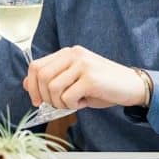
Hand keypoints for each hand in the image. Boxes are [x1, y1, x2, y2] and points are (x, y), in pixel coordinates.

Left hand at [23, 45, 147, 109]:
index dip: (32, 86)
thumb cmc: (103, 85)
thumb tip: (27, 83)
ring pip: (53, 88)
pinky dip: (72, 105)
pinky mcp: (90, 78)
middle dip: (44, 97)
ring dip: (59, 103)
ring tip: (73, 103)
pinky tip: (83, 102)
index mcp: (67, 53)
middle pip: (42, 76)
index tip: (37, 100)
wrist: (131, 86)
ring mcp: (82, 65)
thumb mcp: (74, 80)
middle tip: (57, 105)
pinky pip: (68, 96)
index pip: (36, 66)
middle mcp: (73, 54)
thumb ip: (52, 79)